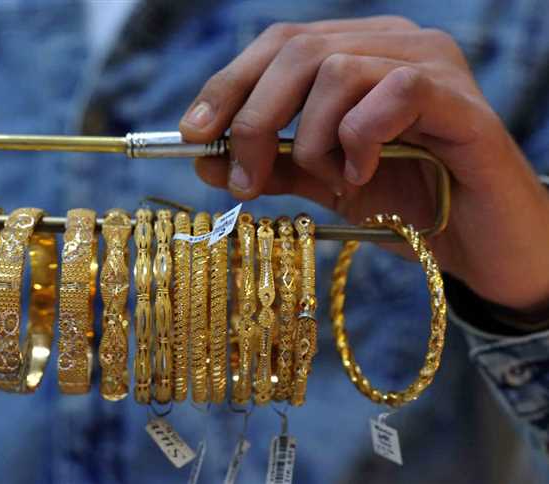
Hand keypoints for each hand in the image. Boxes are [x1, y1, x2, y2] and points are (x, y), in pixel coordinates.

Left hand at [179, 16, 548, 313]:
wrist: (480, 248)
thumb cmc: (405, 207)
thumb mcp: (322, 184)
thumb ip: (270, 166)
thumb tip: (205, 160)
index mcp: (357, 54)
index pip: (278, 45)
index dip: (228, 85)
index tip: (193, 134)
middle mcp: (393, 45)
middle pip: (297, 50)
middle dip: (254, 118)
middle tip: (242, 178)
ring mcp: (431, 66)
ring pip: (336, 69)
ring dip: (311, 137)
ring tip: (328, 180)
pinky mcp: (461, 102)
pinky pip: (392, 93)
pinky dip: (359, 138)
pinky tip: (363, 174)